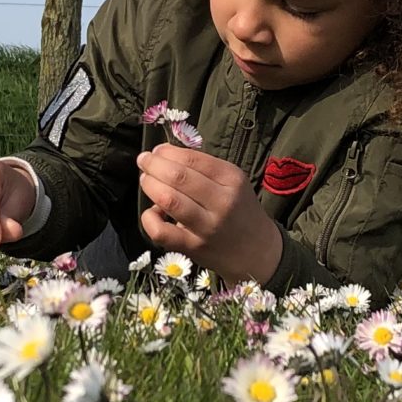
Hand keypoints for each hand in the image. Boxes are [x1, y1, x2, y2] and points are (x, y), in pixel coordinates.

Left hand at [139, 143, 280, 285]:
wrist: (257, 251)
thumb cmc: (240, 212)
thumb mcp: (233, 183)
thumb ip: (204, 168)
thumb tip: (166, 154)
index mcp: (232, 179)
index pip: (193, 159)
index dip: (168, 152)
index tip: (157, 150)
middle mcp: (222, 202)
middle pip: (178, 176)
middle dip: (154, 164)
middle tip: (144, 161)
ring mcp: (207, 226)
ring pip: (169, 200)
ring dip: (150, 185)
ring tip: (146, 179)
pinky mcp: (194, 247)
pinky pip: (162, 232)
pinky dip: (149, 219)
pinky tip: (152, 212)